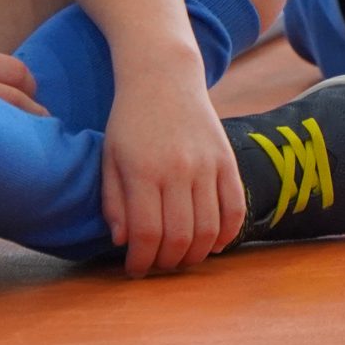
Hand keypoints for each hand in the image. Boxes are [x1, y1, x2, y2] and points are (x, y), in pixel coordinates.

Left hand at [101, 63, 243, 276]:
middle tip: (158, 265)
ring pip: (209, 229)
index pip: (147, 234)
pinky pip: (235, 207)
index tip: (136, 270)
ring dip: (196, 254)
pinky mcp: (227, 159)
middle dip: (167, 263)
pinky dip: (228, 234)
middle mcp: (177, 169)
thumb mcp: (109, 158)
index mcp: (142, 171)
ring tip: (183, 257)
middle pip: (180, 237)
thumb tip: (124, 243)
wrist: (163, 75)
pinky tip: (214, 243)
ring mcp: (206, 164)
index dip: (142, 261)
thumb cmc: (129, 120)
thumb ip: (114, 203)